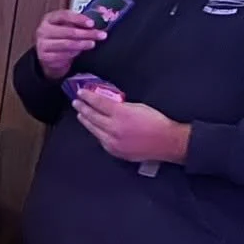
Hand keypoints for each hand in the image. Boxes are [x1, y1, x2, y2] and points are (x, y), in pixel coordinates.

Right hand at [33, 9, 106, 79]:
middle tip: (100, 35)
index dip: (79, 19)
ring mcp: (43, 44)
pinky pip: (62, 55)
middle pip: (67, 31)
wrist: (49, 55)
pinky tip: (80, 52)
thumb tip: (101, 16)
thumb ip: (82, 20)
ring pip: (66, 44)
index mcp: (50, 19)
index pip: (64, 15)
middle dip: (86, 33)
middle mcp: (43, 30)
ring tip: (92, 43)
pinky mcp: (45, 57)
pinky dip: (74, 54)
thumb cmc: (61, 38)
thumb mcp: (69, 25)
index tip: (92, 23)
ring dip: (82, 44)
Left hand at [73, 91, 191, 164]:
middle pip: (92, 116)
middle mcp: (113, 128)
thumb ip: (121, 106)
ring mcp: (112, 141)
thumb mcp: (139, 107)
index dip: (88, 97)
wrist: (167, 142)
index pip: (99, 103)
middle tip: (76, 102)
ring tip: (81, 115)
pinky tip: (94, 129)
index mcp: (121, 114)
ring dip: (86, 121)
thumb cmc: (157, 122)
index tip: (81, 93)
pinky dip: (96, 132)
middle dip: (83, 108)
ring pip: (94, 130)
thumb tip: (109, 104)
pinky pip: (101, 140)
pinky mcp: (114, 151)